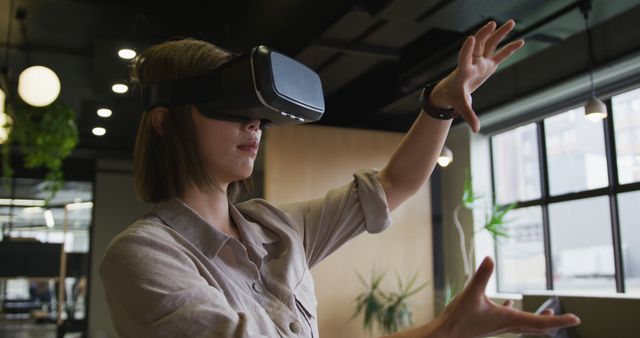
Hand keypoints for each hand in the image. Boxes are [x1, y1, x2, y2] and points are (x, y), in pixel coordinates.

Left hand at [429, 20, 524, 132]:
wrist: (449, 91)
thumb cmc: (454, 98)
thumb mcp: (462, 106)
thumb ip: (469, 116)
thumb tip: (476, 130)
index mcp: (464, 71)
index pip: (464, 58)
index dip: (466, 49)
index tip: (470, 38)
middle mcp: (472, 63)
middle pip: (478, 45)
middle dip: (485, 34)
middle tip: (493, 24)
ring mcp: (480, 62)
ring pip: (489, 44)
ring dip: (500, 34)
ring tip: (511, 22)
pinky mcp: (486, 65)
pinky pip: (499, 54)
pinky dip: (509, 49)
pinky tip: (521, 41)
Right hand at [437, 257, 580, 337]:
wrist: (446, 335)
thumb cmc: (459, 318)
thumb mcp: (470, 293)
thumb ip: (482, 275)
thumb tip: (490, 258)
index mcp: (508, 319)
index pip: (540, 322)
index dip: (559, 320)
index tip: (576, 319)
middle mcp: (507, 325)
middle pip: (538, 327)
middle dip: (555, 323)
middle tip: (572, 320)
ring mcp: (499, 326)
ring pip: (526, 325)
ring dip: (540, 321)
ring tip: (551, 315)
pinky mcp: (490, 324)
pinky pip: (510, 320)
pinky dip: (517, 314)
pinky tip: (511, 305)